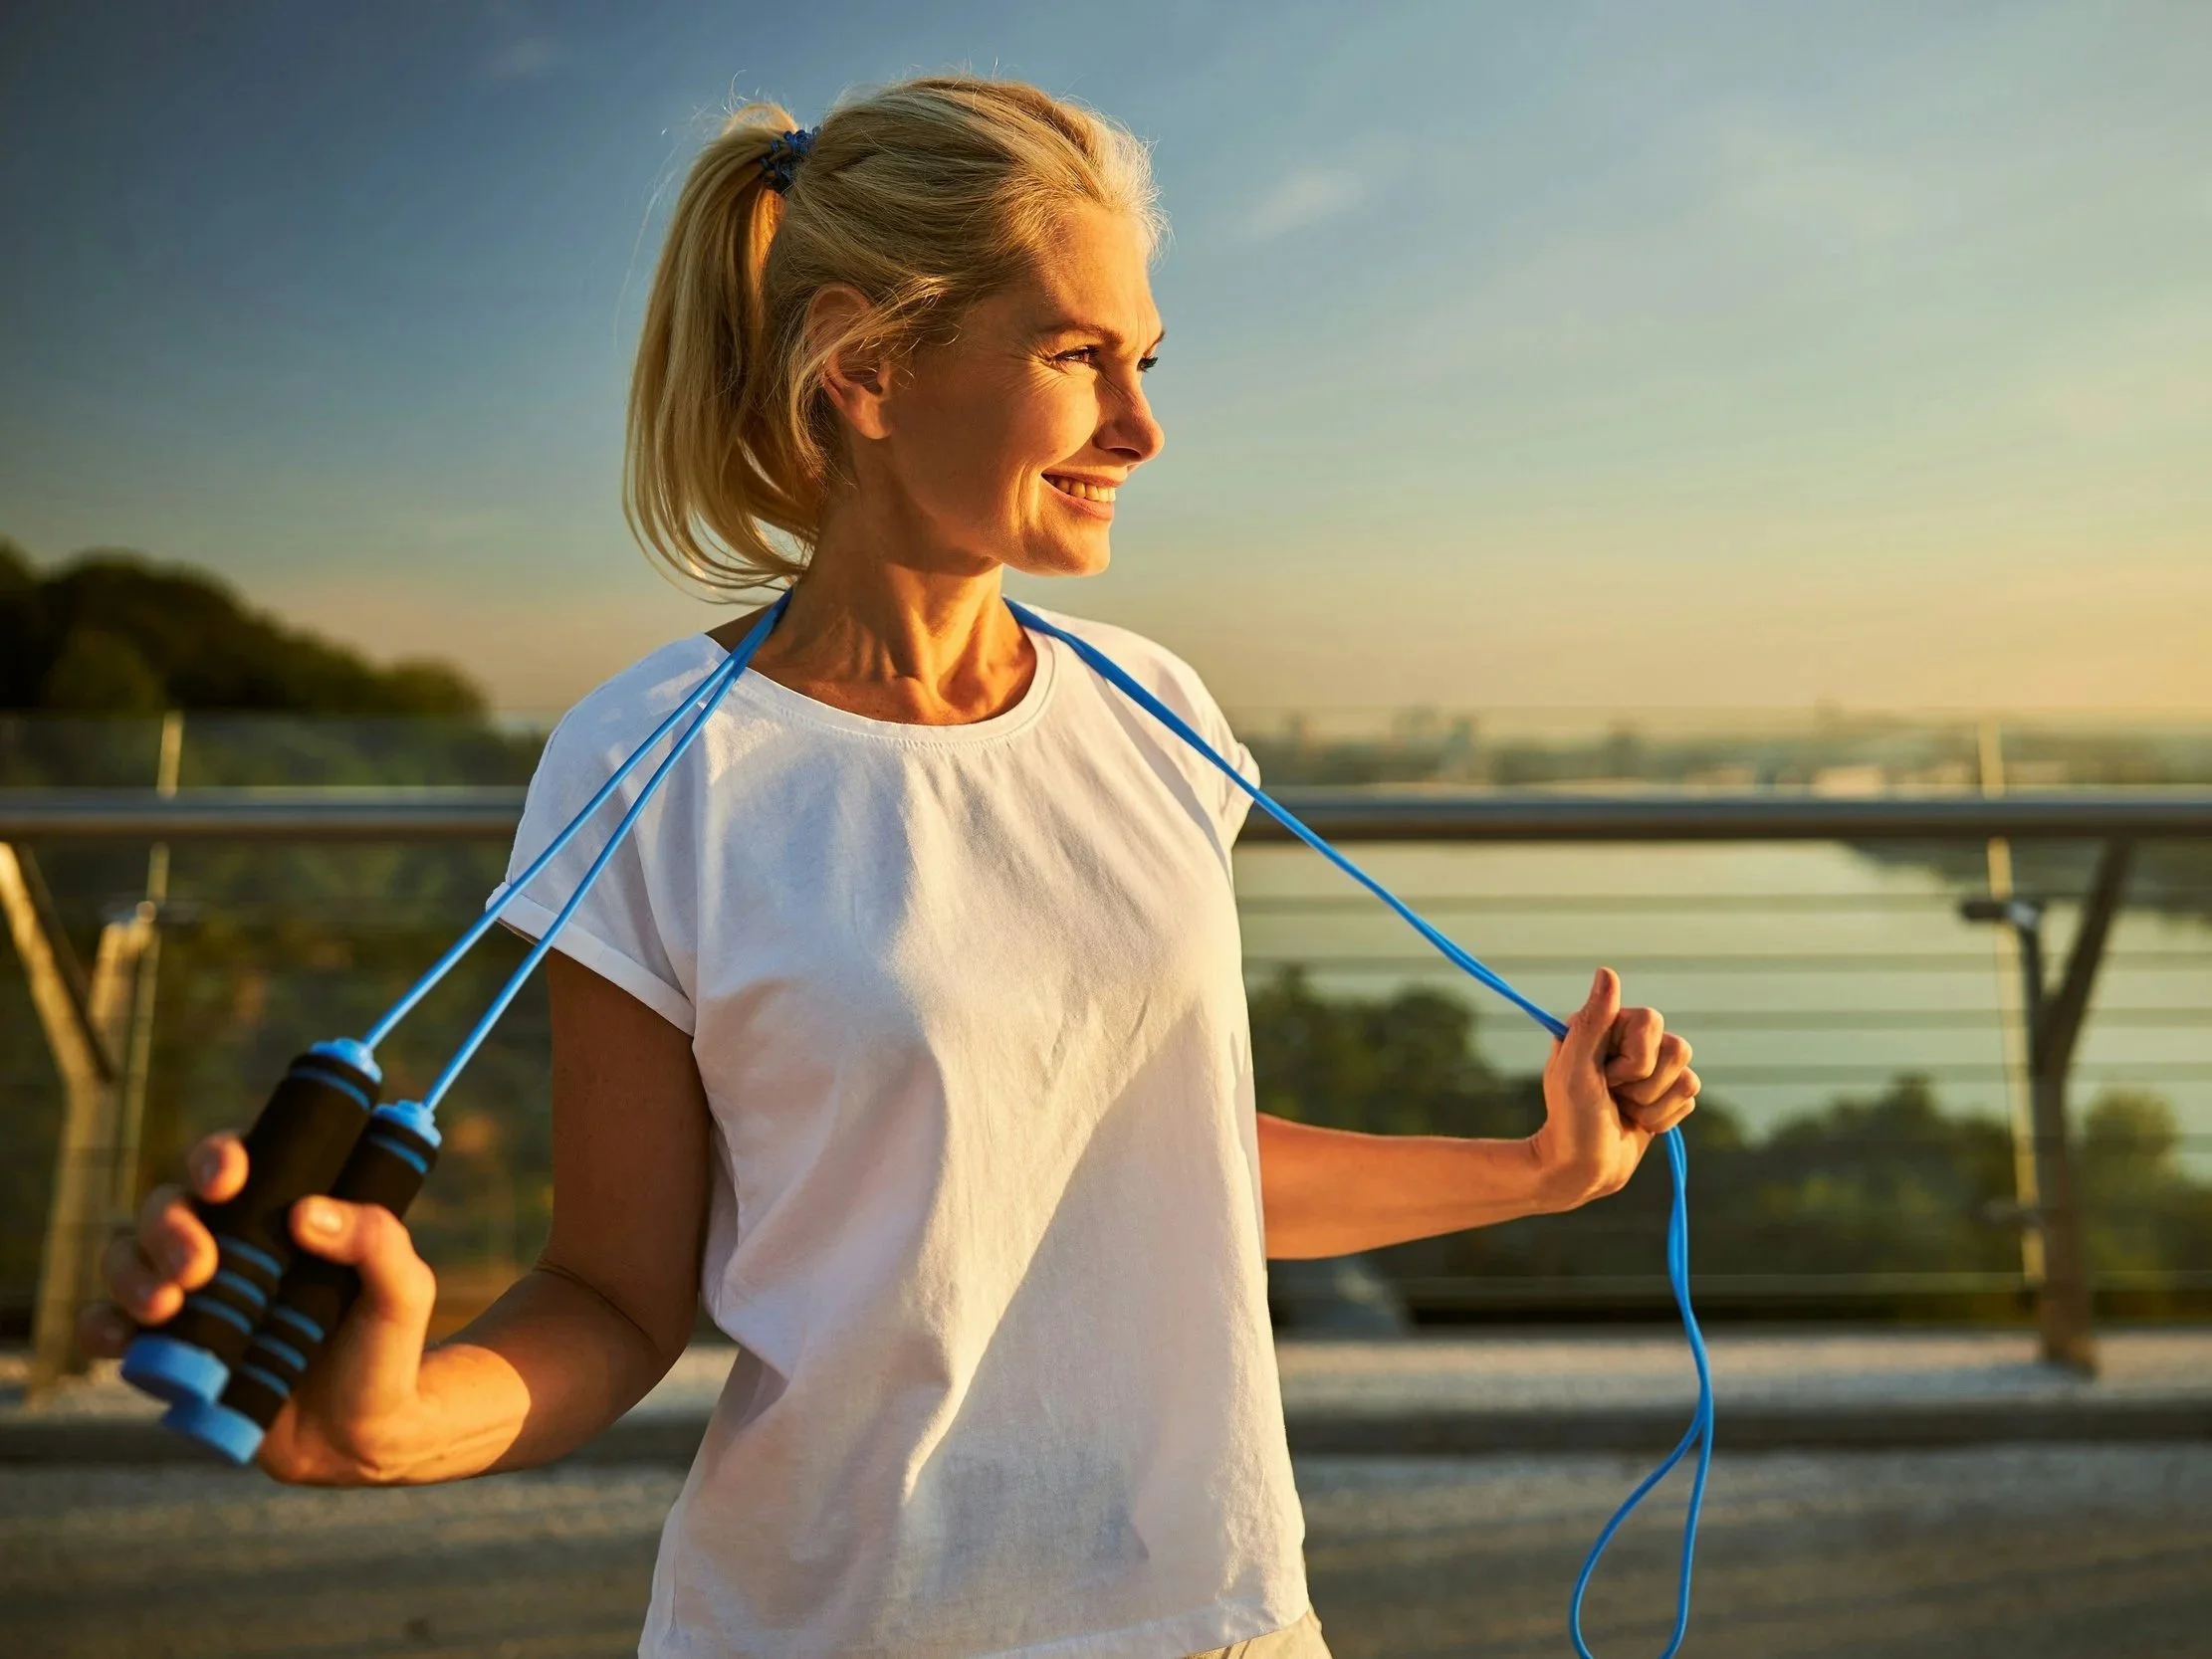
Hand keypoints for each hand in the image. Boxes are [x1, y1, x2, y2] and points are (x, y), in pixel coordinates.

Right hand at [80, 1130, 440, 1484]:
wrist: (364, 1438)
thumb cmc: (387, 1350)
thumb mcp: (405, 1290)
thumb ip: (378, 1242)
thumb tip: (305, 1213)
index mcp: (278, 1215)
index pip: (232, 1164)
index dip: (216, 1158)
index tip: (230, 1179)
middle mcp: (226, 1246)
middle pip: (167, 1206)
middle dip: (169, 1226)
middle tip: (201, 1268)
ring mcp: (192, 1299)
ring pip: (128, 1258)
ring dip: (131, 1273)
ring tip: (166, 1306)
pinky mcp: (167, 1352)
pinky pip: (109, 1328)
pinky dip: (102, 1327)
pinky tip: (122, 1340)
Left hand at [1525, 968, 1699, 1210]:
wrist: (1580, 1171)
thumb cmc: (1570, 1120)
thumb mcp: (1574, 1070)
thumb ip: (1592, 1022)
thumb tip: (1607, 972)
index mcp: (1604, 1026)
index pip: (1651, 1020)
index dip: (1634, 1058)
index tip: (1604, 1077)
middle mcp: (1628, 1042)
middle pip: (1679, 1048)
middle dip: (1646, 1085)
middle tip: (1613, 1097)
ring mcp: (1649, 1070)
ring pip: (1688, 1076)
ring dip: (1655, 1105)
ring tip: (1624, 1112)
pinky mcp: (1663, 1095)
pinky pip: (1690, 1098)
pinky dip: (1664, 1119)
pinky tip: (1636, 1124)